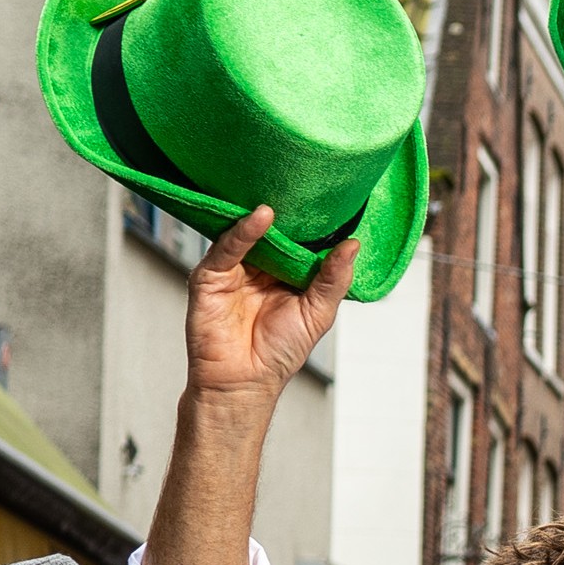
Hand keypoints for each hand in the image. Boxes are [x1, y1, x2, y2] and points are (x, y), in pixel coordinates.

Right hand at [183, 206, 360, 408]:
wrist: (243, 382)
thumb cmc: (279, 351)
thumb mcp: (318, 312)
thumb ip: (333, 278)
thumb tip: (353, 245)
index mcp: (284, 273)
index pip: (298, 240)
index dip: (313, 223)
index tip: (332, 197)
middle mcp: (258, 266)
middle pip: (273, 231)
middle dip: (289, 210)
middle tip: (307, 182)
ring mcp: (233, 268)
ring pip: (248, 233)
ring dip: (267, 215)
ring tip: (287, 192)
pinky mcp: (210, 276)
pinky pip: (227, 247)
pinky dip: (243, 231)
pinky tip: (262, 217)